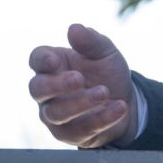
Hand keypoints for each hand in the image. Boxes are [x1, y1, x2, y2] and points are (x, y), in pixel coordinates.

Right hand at [28, 23, 136, 148]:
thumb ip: (90, 41)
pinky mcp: (70, 134)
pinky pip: (80, 130)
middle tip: (79, 79)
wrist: (126, 100)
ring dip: (81, 103)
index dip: (42, 60)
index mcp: (53, 66)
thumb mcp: (105, 53)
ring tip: (105, 92)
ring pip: (57, 113)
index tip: (55, 61)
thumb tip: (74, 28)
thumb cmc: (107, 72)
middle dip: (56, 85)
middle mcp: (48, 92)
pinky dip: (101, 119)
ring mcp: (55, 115)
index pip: (36, 60)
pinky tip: (119, 107)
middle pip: (37, 89)